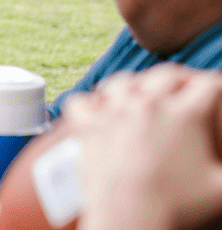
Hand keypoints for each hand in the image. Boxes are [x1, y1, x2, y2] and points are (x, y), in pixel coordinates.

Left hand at [65, 66, 221, 229]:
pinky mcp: (87, 127)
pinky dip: (92, 102)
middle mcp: (147, 105)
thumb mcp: (221, 187)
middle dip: (182, 79)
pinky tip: (100, 109)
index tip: (216, 94)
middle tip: (188, 90)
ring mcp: (113, 112)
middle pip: (167, 75)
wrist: (130, 219)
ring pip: (123, 81)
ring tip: (144, 95)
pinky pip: (82, 101)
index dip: (217, 88)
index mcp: (184, 114)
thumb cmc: (180, 207)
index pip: (209, 85)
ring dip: (137, 85)